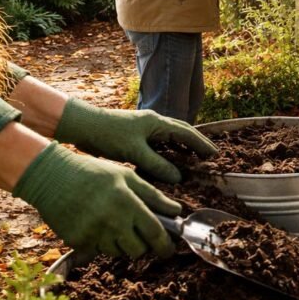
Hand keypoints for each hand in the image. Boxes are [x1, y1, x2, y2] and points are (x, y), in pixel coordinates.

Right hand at [13, 143, 181, 257]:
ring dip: (122, 244)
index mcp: (127, 203)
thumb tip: (176, 211)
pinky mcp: (76, 242)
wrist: (51, 176)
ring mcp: (92, 234)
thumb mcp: (127, 176)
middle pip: (138, 250)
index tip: (169, 249)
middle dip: (143, 245)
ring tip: (115, 224)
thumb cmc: (93, 173)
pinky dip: (102, 242)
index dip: (165, 245)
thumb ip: (153, 195)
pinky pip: (98, 250)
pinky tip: (96, 225)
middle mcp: (111, 222)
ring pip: (118, 252)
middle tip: (140, 234)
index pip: (154, 233)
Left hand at [54, 99, 217, 183]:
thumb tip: (179, 177)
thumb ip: (157, 165)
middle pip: (182, 131)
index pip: (186, 133)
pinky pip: (159, 142)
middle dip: (197, 143)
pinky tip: (169, 160)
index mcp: (157, 122)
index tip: (215, 155)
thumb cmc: (108, 135)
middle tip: (209, 156)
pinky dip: (169, 150)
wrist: (83, 126)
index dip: (202, 144)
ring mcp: (145, 127)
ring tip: (194, 158)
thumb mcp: (135, 152)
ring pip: (170, 136)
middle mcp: (154, 122)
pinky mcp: (135, 135)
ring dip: (183, 146)